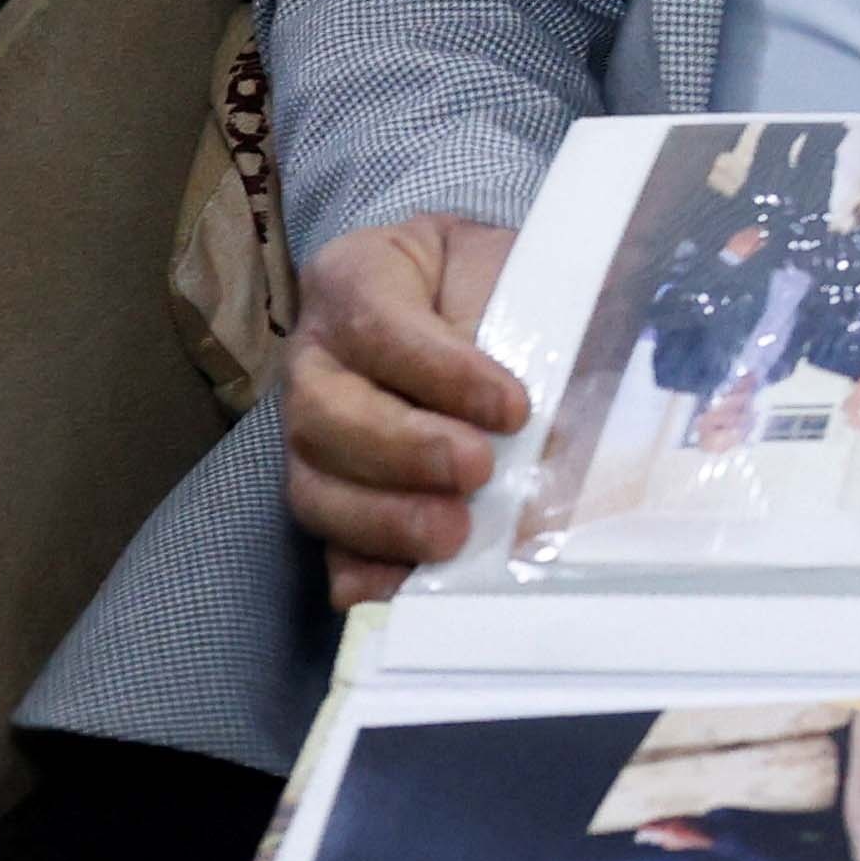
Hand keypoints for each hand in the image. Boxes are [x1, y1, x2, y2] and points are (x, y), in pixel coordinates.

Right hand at [283, 211, 526, 607]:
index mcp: (355, 277)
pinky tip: (403, 587)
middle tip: (476, 470)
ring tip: (454, 535)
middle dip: (403, 450)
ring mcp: (312, 432)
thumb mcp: (513, 273)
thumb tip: (547, 427)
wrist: (490, 298)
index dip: (440, 372)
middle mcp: (316, 357)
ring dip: (384, 519)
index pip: (377, 325)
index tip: (513, 408)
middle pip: (324, 413)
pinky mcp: (331, 494)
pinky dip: (362, 569)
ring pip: (314, 485)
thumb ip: (520, 327)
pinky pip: (326, 542)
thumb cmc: (501, 280)